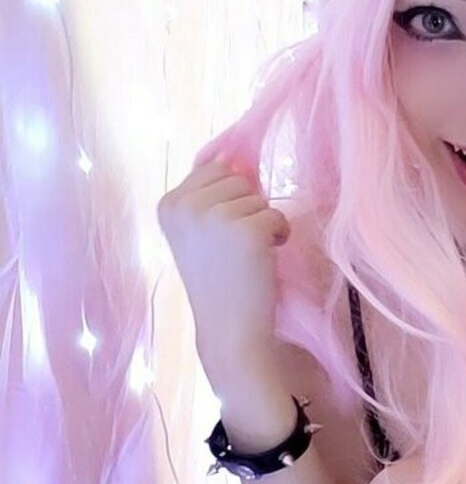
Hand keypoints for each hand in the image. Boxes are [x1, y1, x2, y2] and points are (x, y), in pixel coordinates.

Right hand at [157, 157, 290, 382]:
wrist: (230, 330)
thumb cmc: (220, 281)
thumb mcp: (199, 232)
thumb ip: (209, 193)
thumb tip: (236, 152)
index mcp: (168, 203)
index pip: (214, 169)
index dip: (229, 200)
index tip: (219, 238)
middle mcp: (184, 205)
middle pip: (237, 178)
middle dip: (246, 208)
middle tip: (233, 250)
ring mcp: (213, 215)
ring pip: (259, 196)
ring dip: (262, 224)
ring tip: (245, 258)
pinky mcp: (245, 229)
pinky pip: (277, 215)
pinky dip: (279, 236)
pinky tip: (262, 261)